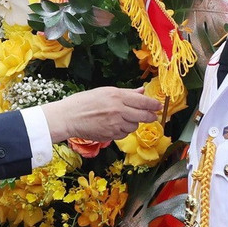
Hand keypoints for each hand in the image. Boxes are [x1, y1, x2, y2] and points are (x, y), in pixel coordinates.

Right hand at [41, 87, 161, 142]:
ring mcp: (115, 124)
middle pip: (143, 116)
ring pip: (134, 126)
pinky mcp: (111, 135)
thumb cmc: (84, 102)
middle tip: (153, 116)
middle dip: (150, 117)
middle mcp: (118, 110)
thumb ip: (126, 93)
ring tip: (125, 119)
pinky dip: (123, 130)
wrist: (68, 117)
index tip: (159, 106)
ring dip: (134, 123)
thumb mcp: (105, 91)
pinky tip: (116, 125)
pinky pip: (124, 133)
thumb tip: (141, 91)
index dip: (153, 104)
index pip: (142, 101)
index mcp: (117, 96)